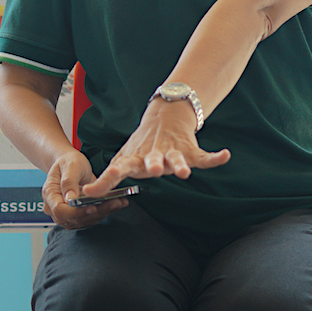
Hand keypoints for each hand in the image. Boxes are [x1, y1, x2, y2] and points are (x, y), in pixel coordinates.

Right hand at [43, 149, 129, 228]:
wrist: (70, 165)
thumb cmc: (68, 163)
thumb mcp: (69, 165)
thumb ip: (69, 181)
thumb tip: (70, 199)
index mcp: (50, 194)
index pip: (60, 211)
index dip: (76, 212)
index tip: (92, 208)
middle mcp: (55, 208)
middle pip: (73, 219)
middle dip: (95, 213)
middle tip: (113, 203)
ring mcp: (66, 214)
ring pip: (84, 221)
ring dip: (102, 213)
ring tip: (118, 202)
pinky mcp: (78, 216)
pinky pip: (90, 218)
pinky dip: (104, 212)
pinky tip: (117, 203)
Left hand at [83, 100, 229, 197]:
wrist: (165, 116)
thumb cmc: (142, 144)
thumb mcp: (124, 157)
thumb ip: (107, 179)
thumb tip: (87, 194)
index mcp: (136, 159)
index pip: (119, 169)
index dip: (107, 179)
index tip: (94, 190)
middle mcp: (153, 156)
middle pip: (153, 161)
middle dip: (153, 165)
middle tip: (154, 170)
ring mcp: (172, 153)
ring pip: (177, 159)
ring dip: (180, 165)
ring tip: (185, 172)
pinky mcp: (189, 151)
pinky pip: (204, 157)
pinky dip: (215, 158)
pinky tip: (224, 156)